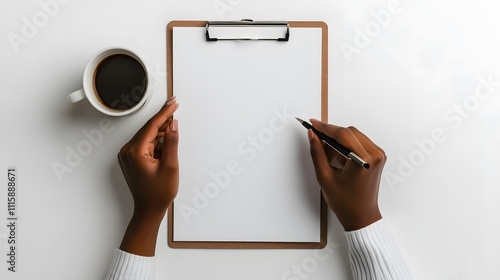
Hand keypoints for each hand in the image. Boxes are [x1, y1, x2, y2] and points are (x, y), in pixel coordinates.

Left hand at [117, 96, 178, 255]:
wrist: (148, 210)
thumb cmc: (158, 193)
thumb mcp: (170, 166)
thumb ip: (171, 142)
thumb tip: (173, 124)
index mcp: (135, 152)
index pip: (152, 125)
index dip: (165, 113)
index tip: (173, 103)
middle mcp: (127, 151)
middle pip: (148, 128)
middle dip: (163, 119)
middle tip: (175, 107)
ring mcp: (127, 155)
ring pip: (147, 135)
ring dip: (160, 131)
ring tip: (173, 130)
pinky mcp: (131, 159)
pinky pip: (144, 143)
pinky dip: (155, 141)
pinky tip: (165, 143)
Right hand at [308, 119, 384, 230]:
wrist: (361, 216)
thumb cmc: (345, 202)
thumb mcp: (325, 177)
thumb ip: (317, 153)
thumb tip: (312, 135)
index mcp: (363, 160)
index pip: (342, 134)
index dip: (325, 127)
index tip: (312, 124)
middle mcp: (375, 155)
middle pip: (349, 132)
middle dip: (331, 135)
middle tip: (317, 141)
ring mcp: (378, 155)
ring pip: (354, 135)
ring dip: (339, 141)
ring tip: (329, 157)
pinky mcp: (377, 157)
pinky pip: (360, 142)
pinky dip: (347, 146)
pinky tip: (339, 159)